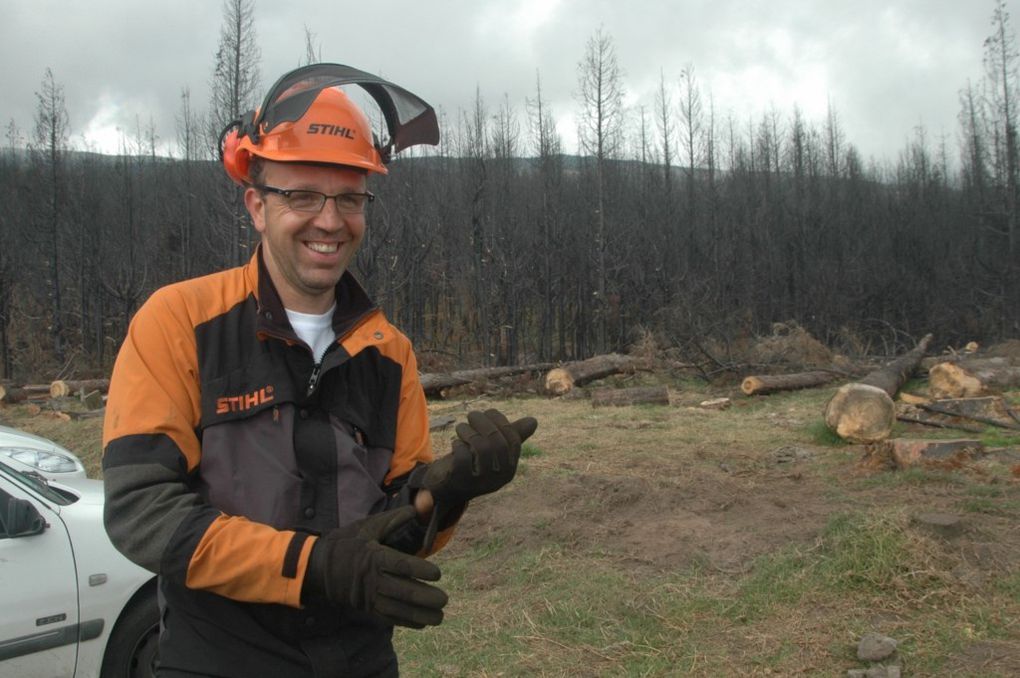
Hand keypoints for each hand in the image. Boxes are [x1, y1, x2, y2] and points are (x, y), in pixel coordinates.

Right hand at [304, 506, 447, 627]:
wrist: (320, 568)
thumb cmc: (348, 543)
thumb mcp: (368, 526)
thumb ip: (394, 519)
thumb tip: (417, 510)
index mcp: (374, 556)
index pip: (401, 565)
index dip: (420, 570)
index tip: (437, 573)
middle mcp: (373, 579)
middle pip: (403, 591)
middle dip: (425, 598)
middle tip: (444, 599)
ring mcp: (369, 596)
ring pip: (398, 609)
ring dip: (420, 615)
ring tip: (439, 616)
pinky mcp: (367, 608)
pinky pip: (389, 618)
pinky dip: (406, 622)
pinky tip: (423, 623)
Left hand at [423, 409, 537, 504]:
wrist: (448, 488)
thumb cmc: (472, 463)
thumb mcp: (491, 449)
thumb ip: (510, 436)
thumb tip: (534, 421)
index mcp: (510, 468)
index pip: (513, 440)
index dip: (501, 421)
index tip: (488, 412)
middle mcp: (499, 478)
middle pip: (497, 442)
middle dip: (483, 422)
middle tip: (471, 415)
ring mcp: (481, 482)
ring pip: (481, 447)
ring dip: (468, 431)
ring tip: (461, 428)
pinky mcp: (462, 482)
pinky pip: (463, 456)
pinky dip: (458, 445)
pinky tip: (455, 444)